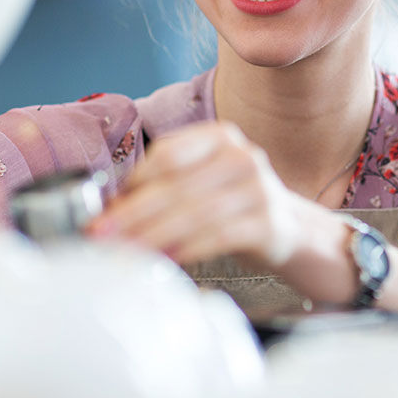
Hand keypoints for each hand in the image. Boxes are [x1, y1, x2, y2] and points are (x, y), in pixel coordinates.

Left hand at [86, 121, 303, 270]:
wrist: (294, 231)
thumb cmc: (236, 207)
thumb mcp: (204, 184)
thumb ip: (164, 188)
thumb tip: (112, 210)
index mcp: (219, 137)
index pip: (168, 154)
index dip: (133, 183)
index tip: (104, 209)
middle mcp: (241, 156)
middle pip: (176, 185)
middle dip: (133, 213)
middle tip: (104, 235)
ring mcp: (259, 188)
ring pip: (195, 213)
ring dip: (154, 235)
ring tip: (128, 252)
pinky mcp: (269, 222)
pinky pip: (220, 236)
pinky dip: (188, 249)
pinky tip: (166, 260)